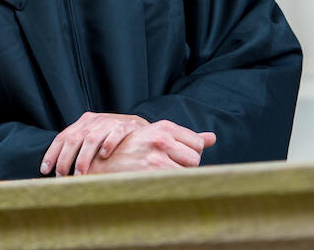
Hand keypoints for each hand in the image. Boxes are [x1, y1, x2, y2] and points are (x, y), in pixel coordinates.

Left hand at [41, 111, 147, 176]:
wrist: (139, 125)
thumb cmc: (112, 136)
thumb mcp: (93, 136)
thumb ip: (79, 146)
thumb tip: (59, 170)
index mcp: (84, 122)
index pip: (62, 137)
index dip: (52, 153)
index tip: (45, 169)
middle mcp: (95, 120)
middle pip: (74, 139)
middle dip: (65, 159)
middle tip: (61, 176)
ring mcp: (110, 122)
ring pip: (92, 139)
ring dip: (83, 158)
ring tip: (79, 174)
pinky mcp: (126, 126)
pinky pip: (115, 134)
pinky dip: (108, 144)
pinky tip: (104, 156)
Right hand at [85, 120, 215, 174]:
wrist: (101, 163)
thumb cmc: (132, 150)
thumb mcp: (158, 136)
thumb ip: (186, 137)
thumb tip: (212, 137)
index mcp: (164, 127)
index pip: (198, 143)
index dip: (189, 154)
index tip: (174, 157)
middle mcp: (162, 138)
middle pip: (195, 159)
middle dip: (184, 166)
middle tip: (164, 167)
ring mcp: (156, 156)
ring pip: (187, 172)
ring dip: (176, 176)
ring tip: (158, 174)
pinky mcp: (151, 172)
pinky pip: (175, 182)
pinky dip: (170, 186)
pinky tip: (155, 182)